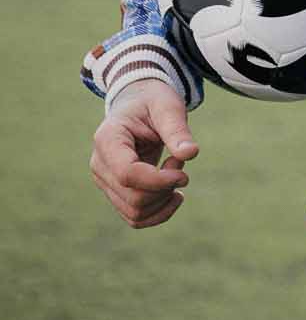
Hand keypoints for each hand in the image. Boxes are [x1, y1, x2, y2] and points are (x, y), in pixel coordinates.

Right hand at [90, 81, 198, 229]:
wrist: (138, 105)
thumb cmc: (153, 102)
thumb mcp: (167, 106)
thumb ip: (177, 129)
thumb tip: (191, 153)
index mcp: (108, 140)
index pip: (127, 174)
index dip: (159, 180)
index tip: (183, 170)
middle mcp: (100, 165)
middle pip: (134, 198)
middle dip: (167, 187)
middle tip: (180, 162)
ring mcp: (105, 182)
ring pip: (135, 213)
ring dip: (165, 200)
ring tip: (176, 172)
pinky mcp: (116, 192)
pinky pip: (136, 217)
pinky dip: (160, 212)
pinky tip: (173, 193)